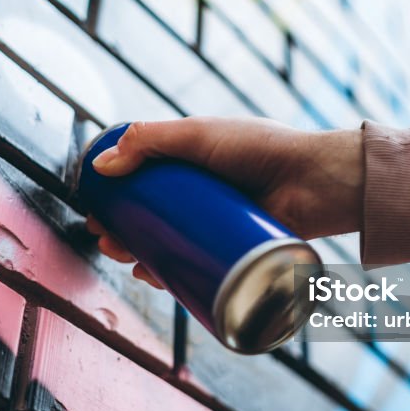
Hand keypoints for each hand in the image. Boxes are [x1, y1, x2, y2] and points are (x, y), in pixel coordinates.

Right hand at [85, 117, 363, 287]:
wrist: (314, 181)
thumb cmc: (262, 149)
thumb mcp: (198, 134)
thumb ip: (148, 141)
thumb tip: (101, 166)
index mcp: (192, 162)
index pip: (143, 180)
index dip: (116, 194)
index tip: (95, 206)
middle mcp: (202, 194)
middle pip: (150, 215)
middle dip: (120, 228)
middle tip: (104, 236)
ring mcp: (216, 224)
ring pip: (168, 243)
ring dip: (138, 252)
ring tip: (122, 256)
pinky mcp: (231, 250)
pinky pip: (195, 265)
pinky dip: (171, 273)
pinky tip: (152, 276)